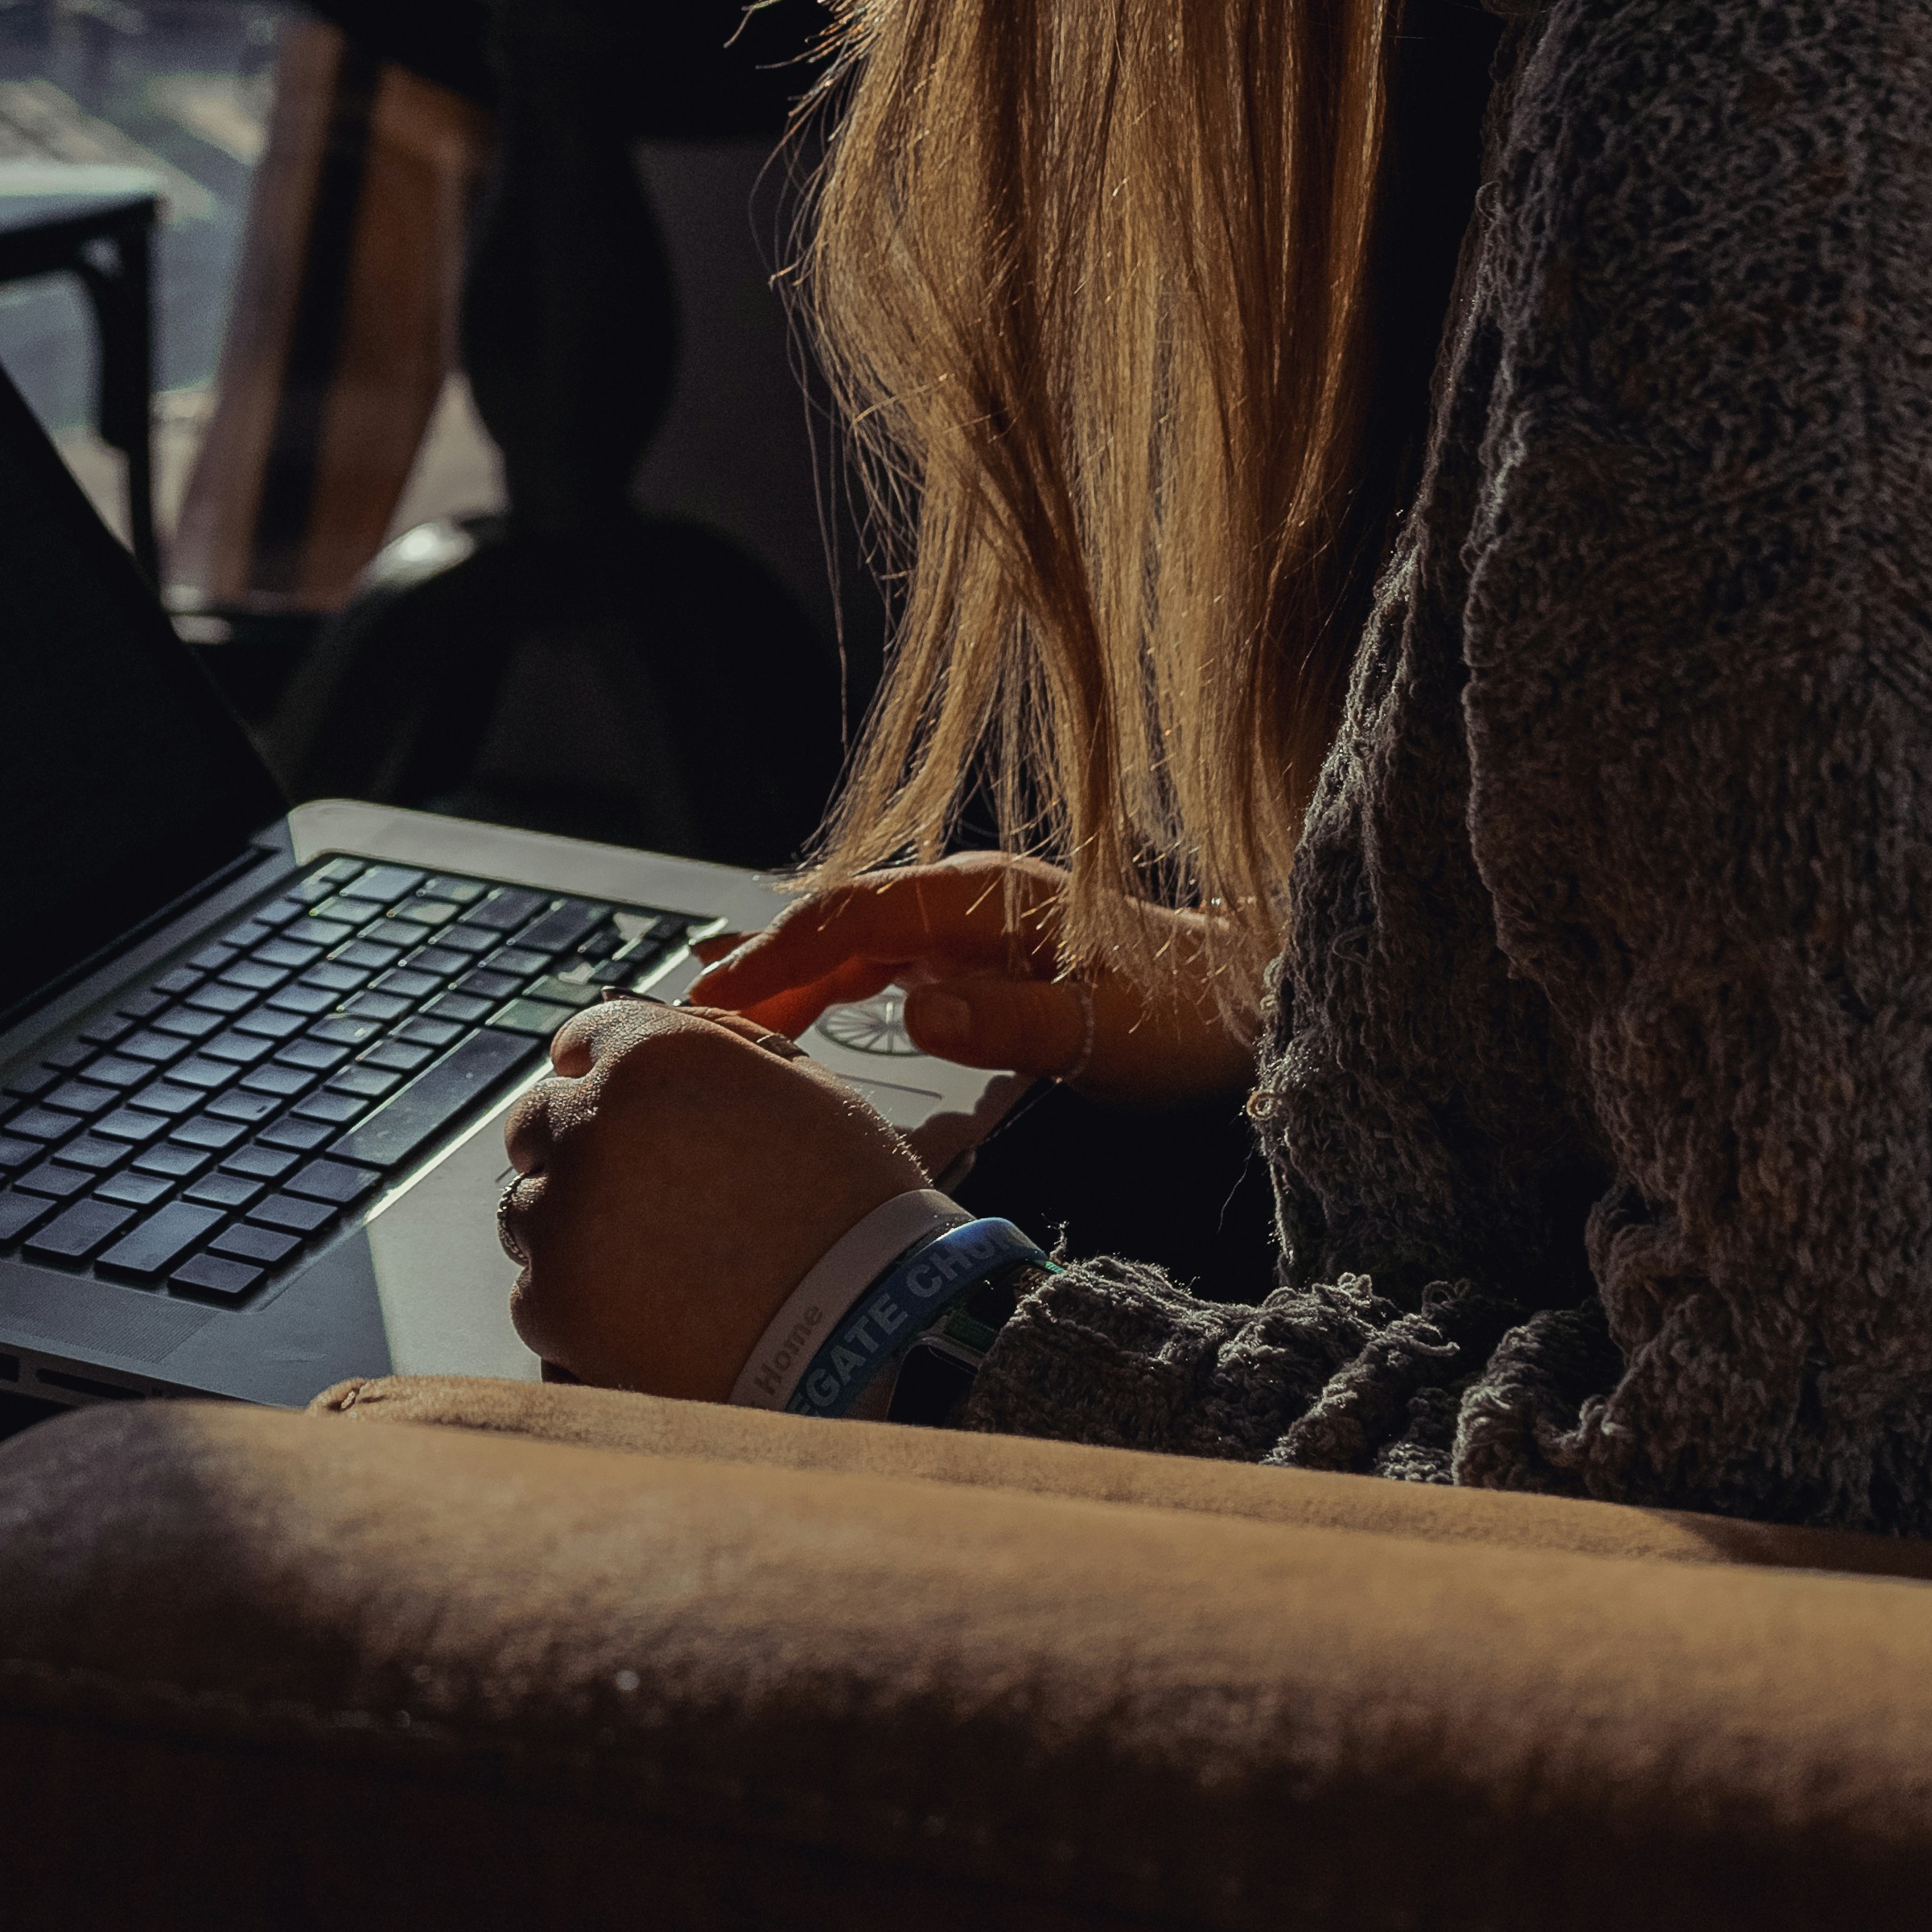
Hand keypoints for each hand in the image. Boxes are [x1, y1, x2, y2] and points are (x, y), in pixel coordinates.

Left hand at [494, 999, 927, 1398]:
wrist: (870, 1333)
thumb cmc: (853, 1206)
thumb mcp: (803, 1087)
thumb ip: (713, 1043)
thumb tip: (646, 1016)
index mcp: (650, 1056)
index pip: (581, 1042)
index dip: (605, 1074)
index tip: (628, 1112)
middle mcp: (590, 1125)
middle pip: (538, 1125)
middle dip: (579, 1151)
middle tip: (649, 1199)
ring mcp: (562, 1218)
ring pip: (531, 1211)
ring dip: (575, 1227)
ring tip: (660, 1265)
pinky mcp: (552, 1303)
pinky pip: (537, 1292)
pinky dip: (579, 1304)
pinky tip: (651, 1314)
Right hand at [684, 850, 1268, 1103]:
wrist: (1244, 995)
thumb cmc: (1181, 1013)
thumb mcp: (1100, 1031)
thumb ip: (1007, 1023)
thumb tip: (912, 1010)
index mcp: (980, 900)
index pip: (850, 919)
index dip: (775, 954)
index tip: (713, 995)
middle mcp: (964, 900)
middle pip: (836, 926)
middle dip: (760, 964)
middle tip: (687, 1018)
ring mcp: (970, 925)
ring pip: (853, 945)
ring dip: (787, 978)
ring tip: (720, 1020)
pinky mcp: (980, 956)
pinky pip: (883, 964)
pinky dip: (829, 987)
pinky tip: (796, 1018)